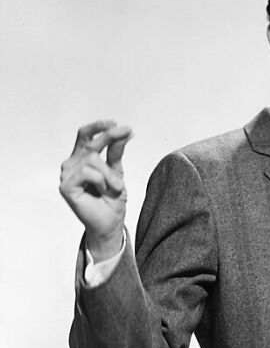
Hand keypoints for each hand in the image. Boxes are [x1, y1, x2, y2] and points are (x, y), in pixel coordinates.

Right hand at [59, 120, 132, 260]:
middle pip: (91, 144)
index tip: (116, 123)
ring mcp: (67, 175)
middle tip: (126, 134)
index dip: (98, 127)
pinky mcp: (66, 186)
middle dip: (109, 138)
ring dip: (109, 174)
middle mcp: (71, 164)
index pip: (85, 135)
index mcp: (81, 159)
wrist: (110, 223)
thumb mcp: (117, 171)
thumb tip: (123, 130)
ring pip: (92, 159)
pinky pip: (87, 172)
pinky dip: (101, 181)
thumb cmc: (111, 200)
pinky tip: (102, 191)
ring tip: (114, 188)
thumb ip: (116, 152)